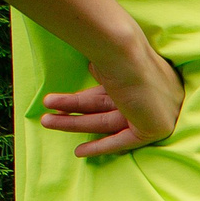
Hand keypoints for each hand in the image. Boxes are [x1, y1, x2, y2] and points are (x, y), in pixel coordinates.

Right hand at [38, 36, 182, 157]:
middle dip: (74, 109)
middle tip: (47, 109)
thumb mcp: (104, 60)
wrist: (126, 51)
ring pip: (107, 122)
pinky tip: (79, 152)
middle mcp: (150, 94)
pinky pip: (123, 141)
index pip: (111, 93)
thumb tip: (93, 69)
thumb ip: (103, 72)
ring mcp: (154, 111)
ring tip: (45, 121)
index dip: (86, 100)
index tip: (62, 103)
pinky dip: (101, 146)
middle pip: (105, 107)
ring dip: (75, 122)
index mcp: (143, 74)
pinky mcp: (155, 128)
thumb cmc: (114, 48)